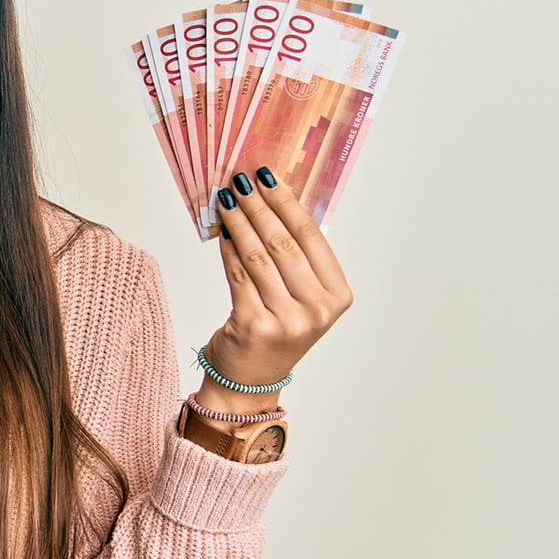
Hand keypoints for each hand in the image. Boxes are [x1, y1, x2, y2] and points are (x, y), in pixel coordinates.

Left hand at [203, 167, 352, 413]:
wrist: (250, 382)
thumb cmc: (275, 331)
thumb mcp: (300, 297)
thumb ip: (296, 258)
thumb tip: (271, 201)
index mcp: (336, 296)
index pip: (311, 237)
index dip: (287, 202)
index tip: (268, 177)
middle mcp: (316, 309)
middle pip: (284, 243)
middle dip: (258, 206)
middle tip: (240, 181)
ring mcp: (287, 320)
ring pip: (258, 256)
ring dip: (239, 221)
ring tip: (226, 199)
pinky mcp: (253, 325)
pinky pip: (237, 274)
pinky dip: (227, 247)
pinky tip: (221, 229)